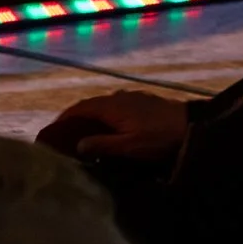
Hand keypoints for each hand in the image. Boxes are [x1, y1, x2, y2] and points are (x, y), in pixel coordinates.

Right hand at [39, 91, 190, 162]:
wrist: (190, 126)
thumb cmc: (158, 137)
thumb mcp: (129, 146)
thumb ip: (103, 145)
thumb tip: (79, 145)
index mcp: (112, 105)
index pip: (81, 107)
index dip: (65, 118)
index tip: (52, 129)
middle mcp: (119, 97)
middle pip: (92, 105)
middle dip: (76, 118)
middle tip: (64, 134)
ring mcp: (132, 98)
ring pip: (105, 105)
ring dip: (92, 117)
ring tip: (84, 133)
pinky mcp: (143, 102)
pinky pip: (116, 107)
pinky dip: (106, 117)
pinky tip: (109, 129)